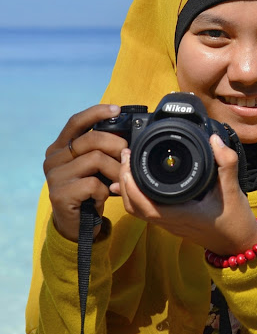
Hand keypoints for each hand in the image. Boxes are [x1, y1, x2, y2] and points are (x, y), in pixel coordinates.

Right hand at [43, 104, 127, 241]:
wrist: (77, 224)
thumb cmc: (90, 190)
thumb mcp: (95, 166)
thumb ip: (101, 148)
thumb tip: (127, 132)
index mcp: (60, 147)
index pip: (76, 121)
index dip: (97, 113)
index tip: (116, 109)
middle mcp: (53, 158)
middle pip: (92, 139)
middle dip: (117, 145)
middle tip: (128, 155)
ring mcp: (54, 176)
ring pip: (95, 159)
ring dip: (115, 170)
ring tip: (119, 180)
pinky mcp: (59, 194)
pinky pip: (93, 184)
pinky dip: (105, 190)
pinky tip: (104, 196)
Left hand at [111, 134, 256, 254]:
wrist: (239, 244)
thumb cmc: (236, 221)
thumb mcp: (234, 190)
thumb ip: (227, 163)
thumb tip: (216, 140)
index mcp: (180, 214)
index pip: (143, 202)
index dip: (130, 181)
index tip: (130, 157)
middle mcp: (169, 221)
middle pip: (132, 206)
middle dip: (124, 179)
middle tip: (127, 155)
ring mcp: (169, 224)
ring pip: (137, 209)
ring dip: (128, 188)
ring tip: (129, 165)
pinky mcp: (172, 222)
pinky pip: (146, 210)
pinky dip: (136, 195)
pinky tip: (138, 182)